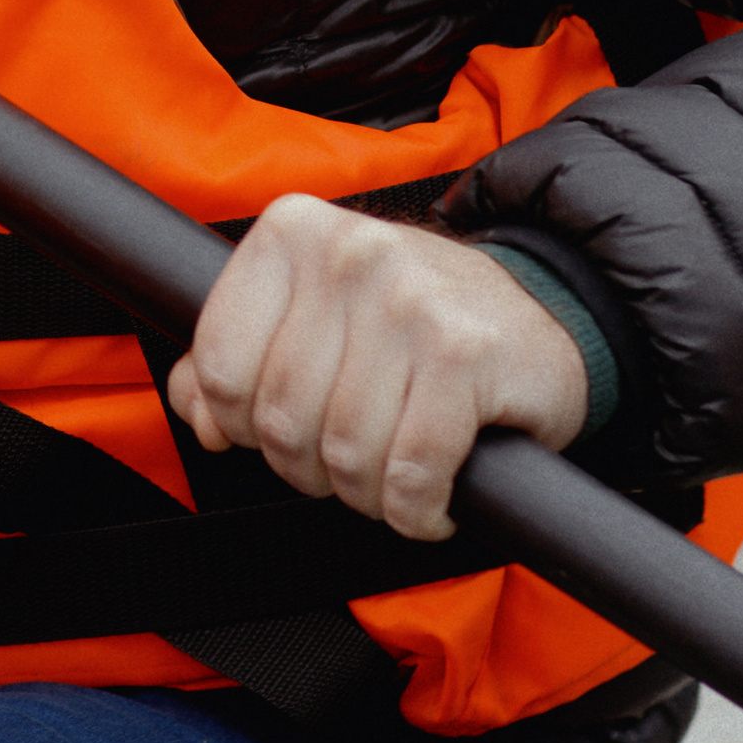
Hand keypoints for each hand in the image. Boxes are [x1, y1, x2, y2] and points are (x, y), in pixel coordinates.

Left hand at [166, 194, 588, 543]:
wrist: (546, 311)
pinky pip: (412, 472)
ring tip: (392, 478)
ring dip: (368, 495)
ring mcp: (410, 300)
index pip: (216, 361)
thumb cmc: (419, 319)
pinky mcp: (465, 355)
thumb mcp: (316, 315)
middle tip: (348, 461)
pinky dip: (418, 510)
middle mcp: (350, 254)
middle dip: (309, 467)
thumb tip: (196, 415)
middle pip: (280, 418)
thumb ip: (237, 357)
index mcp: (294, 232)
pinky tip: (430, 500)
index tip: (274, 430)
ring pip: (344, 452)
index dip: (239, 422)